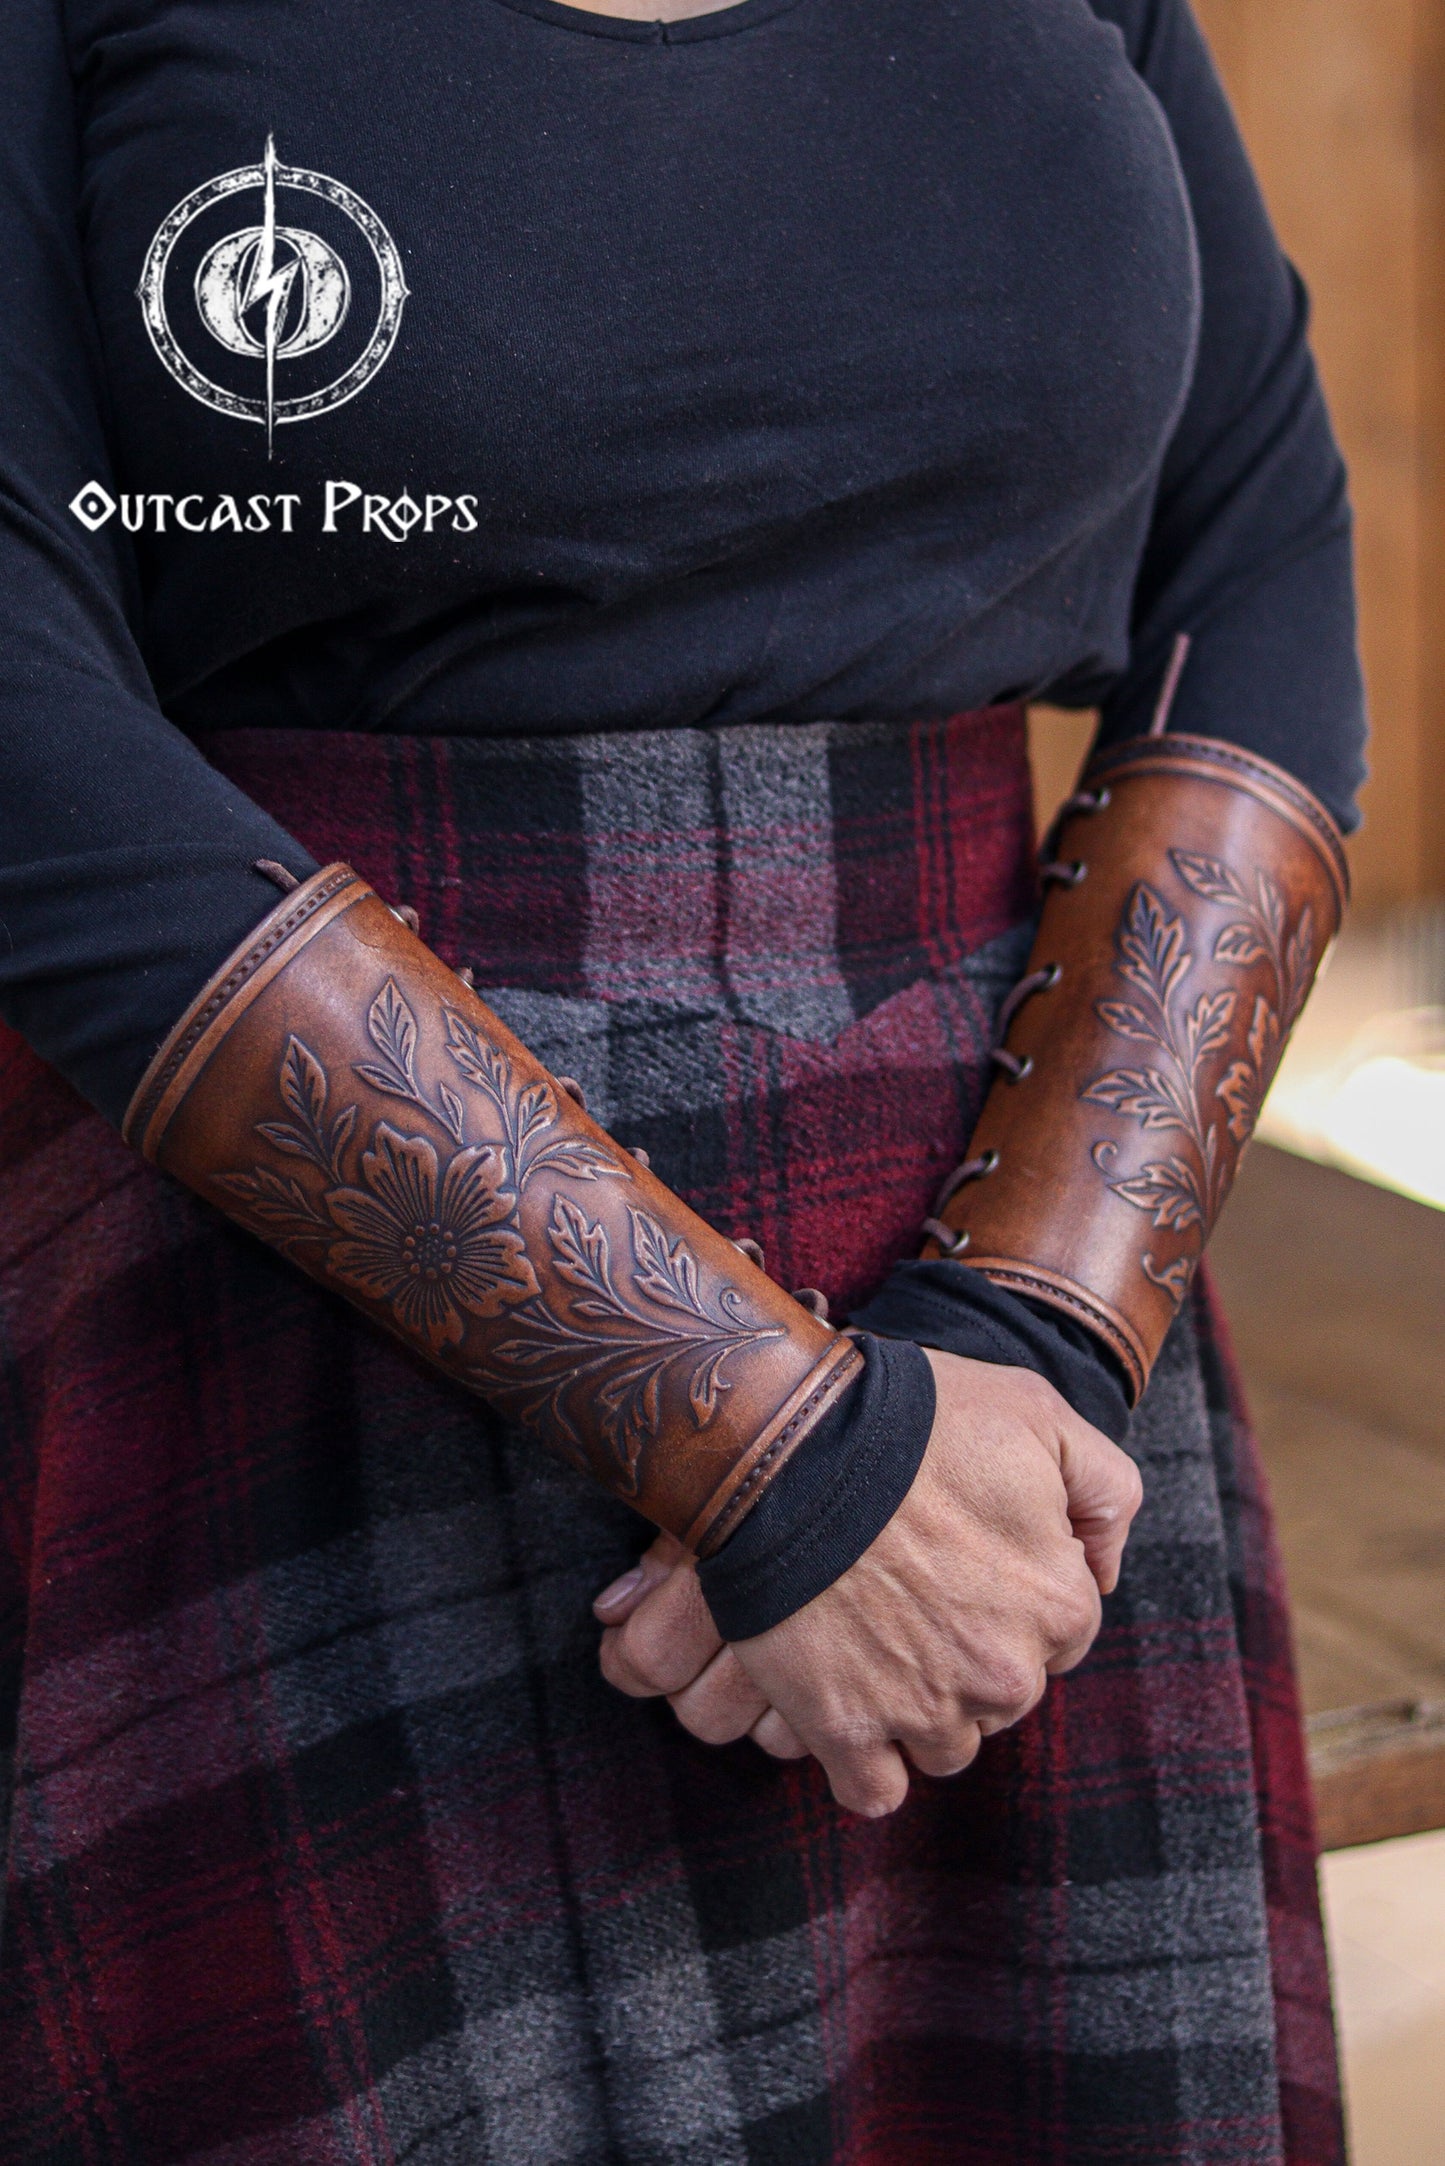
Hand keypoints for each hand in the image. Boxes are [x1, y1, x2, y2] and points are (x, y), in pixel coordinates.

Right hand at [594, 1352, 1142, 1815]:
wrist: (787, 1440)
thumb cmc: (913, 1418)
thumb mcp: (1040, 1413)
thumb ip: (1104, 1489)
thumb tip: (1103, 1568)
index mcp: (1060, 1603)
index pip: (1061, 1634)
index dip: (1013, 1595)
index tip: (964, 1563)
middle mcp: (1005, 1673)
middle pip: (1004, 1694)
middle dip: (968, 1653)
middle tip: (913, 1593)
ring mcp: (925, 1709)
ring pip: (946, 1744)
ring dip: (919, 1706)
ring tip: (872, 1637)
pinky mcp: (845, 1729)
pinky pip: (874, 1790)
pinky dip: (864, 1763)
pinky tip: (847, 1708)